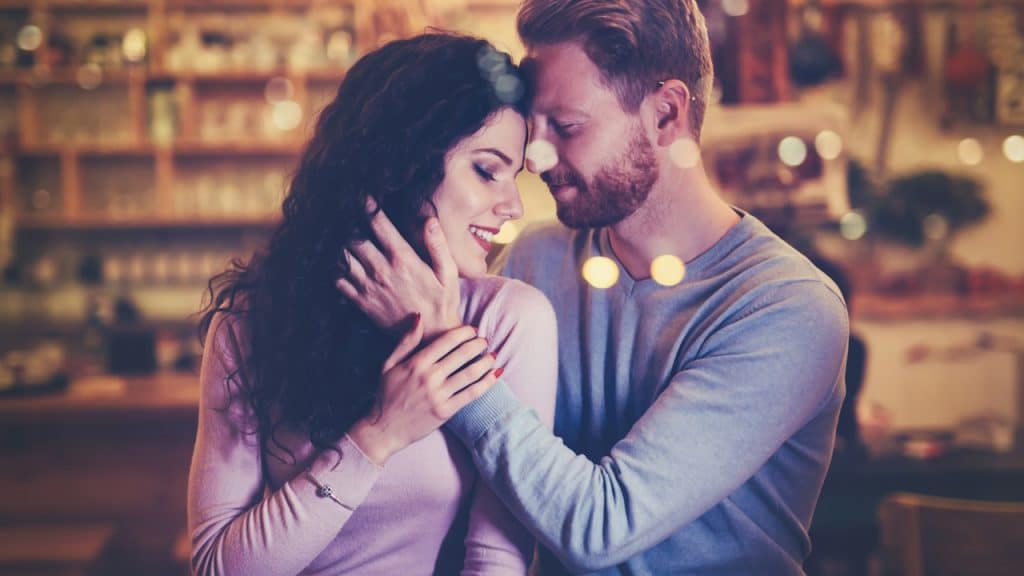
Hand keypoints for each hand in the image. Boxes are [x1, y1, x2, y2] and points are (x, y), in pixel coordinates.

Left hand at [337, 200, 459, 340]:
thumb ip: (438, 245)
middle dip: (347, 222)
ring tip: (337, 231)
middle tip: (344, 211)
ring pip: (341, 256)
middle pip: (353, 236)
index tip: (361, 195)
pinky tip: (337, 260)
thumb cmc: (442, 304)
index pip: (378, 223)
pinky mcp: (361, 301)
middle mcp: (381, 269)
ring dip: (338, 242)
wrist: (429, 339)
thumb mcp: (449, 274)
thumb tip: (429, 219)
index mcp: (402, 258)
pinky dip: (334, 268)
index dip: (367, 205)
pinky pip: (337, 280)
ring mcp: (368, 286)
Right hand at [348, 318, 498, 464]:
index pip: (446, 341)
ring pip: (470, 374)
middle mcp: (429, 377)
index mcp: (416, 363)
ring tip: (493, 355)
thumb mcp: (388, 364)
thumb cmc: (386, 394)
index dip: (464, 333)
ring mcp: (438, 395)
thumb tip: (419, 316)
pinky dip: (487, 383)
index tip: (473, 330)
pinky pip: (471, 394)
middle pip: (462, 355)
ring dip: (486, 362)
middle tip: (485, 340)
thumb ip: (405, 341)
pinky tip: (496, 374)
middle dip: (478, 344)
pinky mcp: (446, 411)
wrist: (384, 428)